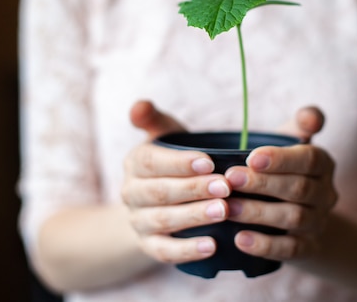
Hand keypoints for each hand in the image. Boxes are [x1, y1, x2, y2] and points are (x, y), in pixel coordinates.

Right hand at [122, 100, 232, 263]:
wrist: (155, 203)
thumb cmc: (171, 161)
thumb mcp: (163, 135)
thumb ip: (153, 119)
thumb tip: (140, 105)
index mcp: (135, 163)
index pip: (152, 161)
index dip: (180, 162)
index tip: (210, 162)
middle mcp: (131, 193)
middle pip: (160, 192)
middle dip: (194, 189)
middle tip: (226, 186)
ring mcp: (138, 221)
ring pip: (163, 220)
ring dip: (194, 217)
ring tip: (223, 211)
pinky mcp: (148, 246)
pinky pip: (164, 251)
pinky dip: (186, 250)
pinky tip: (212, 246)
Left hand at [224, 107, 337, 261]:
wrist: (299, 217)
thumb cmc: (283, 169)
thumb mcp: (290, 143)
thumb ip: (299, 125)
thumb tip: (310, 115)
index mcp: (322, 163)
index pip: (309, 159)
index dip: (281, 159)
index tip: (250, 157)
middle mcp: (326, 193)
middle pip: (299, 189)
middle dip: (262, 184)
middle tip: (229, 180)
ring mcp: (319, 222)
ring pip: (293, 218)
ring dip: (258, 213)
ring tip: (227, 209)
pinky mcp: (308, 248)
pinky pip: (290, 249)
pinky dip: (264, 245)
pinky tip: (239, 240)